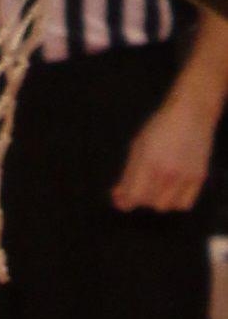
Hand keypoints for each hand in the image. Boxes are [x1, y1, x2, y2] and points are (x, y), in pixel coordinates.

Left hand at [112, 93, 216, 212]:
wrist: (191, 112)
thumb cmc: (160, 127)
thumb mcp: (137, 147)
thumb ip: (127, 174)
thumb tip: (119, 196)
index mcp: (149, 163)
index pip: (133, 196)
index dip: (124, 201)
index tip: (121, 197)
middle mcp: (168, 172)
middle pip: (147, 202)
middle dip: (140, 197)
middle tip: (141, 184)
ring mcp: (185, 176)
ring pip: (165, 206)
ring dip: (157, 201)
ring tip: (156, 185)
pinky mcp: (199, 177)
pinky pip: (184, 204)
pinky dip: (175, 202)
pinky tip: (171, 190)